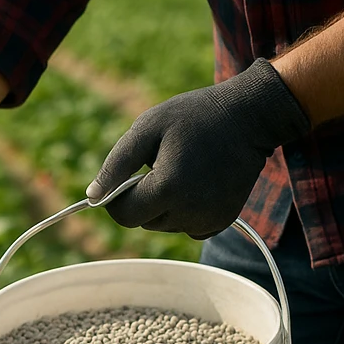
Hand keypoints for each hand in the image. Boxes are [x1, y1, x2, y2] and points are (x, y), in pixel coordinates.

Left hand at [87, 59, 308, 238]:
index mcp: (168, 188)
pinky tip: (198, 183)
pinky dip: (184, 210)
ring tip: (183, 169)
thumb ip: (116, 164)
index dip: (117, 199)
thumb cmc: (194, 116)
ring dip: (164, 204)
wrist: (251, 117)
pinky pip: (186, 226)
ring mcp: (209, 220)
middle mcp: (190, 212)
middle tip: (162, 164)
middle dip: (143, 198)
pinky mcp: (221, 222)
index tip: (126, 178)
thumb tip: (92, 197)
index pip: (124, 216)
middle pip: (144, 221)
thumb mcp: (147, 128)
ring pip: (165, 225)